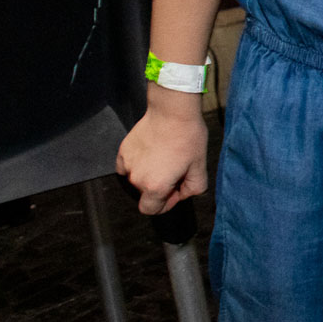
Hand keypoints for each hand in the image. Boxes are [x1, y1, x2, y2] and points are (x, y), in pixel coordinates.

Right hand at [115, 97, 208, 214]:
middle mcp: (136, 179)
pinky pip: (128, 166)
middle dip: (160, 187)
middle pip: (146, 194)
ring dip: (150, 174)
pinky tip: (152, 151)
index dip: (165, 204)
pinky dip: (138, 163)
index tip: (175, 189)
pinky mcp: (122, 152)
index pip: (151, 210)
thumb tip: (183, 194)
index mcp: (154, 187)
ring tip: (165, 157)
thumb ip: (194, 188)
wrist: (172, 111)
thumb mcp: (200, 166)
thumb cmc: (188, 138)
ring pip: (137, 179)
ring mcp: (127, 165)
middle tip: (175, 168)